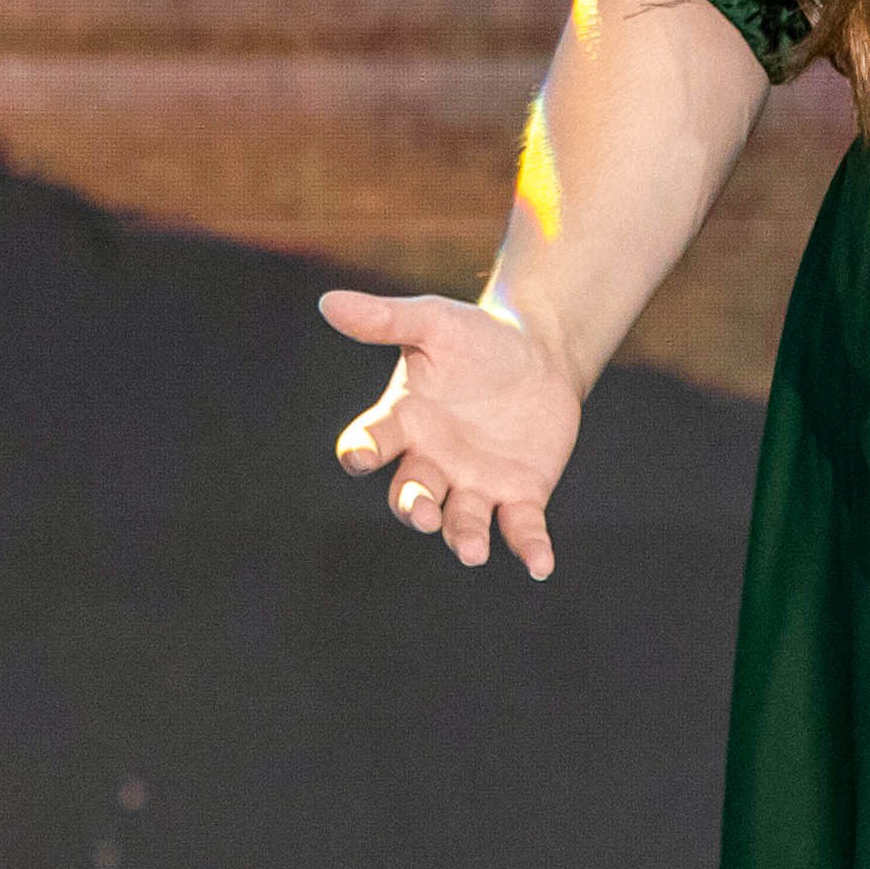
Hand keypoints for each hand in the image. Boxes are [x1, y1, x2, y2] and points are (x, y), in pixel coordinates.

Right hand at [319, 285, 581, 579]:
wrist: (540, 354)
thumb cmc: (477, 337)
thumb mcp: (435, 321)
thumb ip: (386, 319)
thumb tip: (329, 303)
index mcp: (405, 421)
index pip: (373, 441)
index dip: (362, 450)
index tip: (359, 455)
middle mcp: (432, 462)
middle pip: (412, 495)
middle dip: (415, 507)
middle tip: (424, 512)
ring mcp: (474, 484)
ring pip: (460, 521)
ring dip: (463, 537)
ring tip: (470, 549)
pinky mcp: (519, 496)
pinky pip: (520, 529)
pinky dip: (528, 549)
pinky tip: (540, 565)